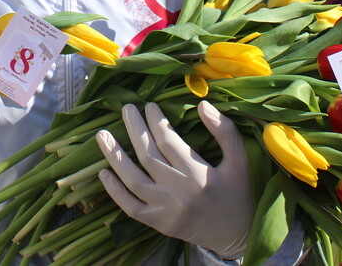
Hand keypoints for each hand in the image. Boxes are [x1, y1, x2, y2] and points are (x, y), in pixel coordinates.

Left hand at [95, 101, 251, 259]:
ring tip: (102, 135)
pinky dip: (115, 192)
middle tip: (126, 108)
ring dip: (115, 156)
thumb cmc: (238, 194)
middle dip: (134, 129)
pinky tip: (103, 173)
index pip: (168, 141)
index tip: (150, 106)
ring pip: (133, 180)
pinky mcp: (158, 223)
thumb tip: (202, 105)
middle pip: (148, 156)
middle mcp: (178, 192)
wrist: (237, 236)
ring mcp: (165, 210)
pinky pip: (131, 207)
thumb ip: (225, 132)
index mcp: (198, 175)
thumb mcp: (239, 161)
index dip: (156, 121)